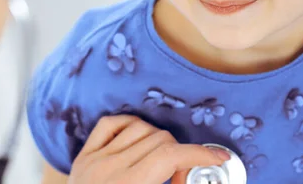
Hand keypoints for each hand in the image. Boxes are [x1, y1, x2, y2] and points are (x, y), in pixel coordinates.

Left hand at [68, 115, 229, 183]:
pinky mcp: (84, 157)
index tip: (219, 157)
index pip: (171, 156)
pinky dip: (129, 125)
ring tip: (161, 163)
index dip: (201, 153)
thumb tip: (193, 180)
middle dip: (180, 154)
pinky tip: (139, 140)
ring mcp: (95, 160)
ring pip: (140, 127)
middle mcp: (110, 169)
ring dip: (158, 140)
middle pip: (160, 140)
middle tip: (181, 178)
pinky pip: (110, 124)